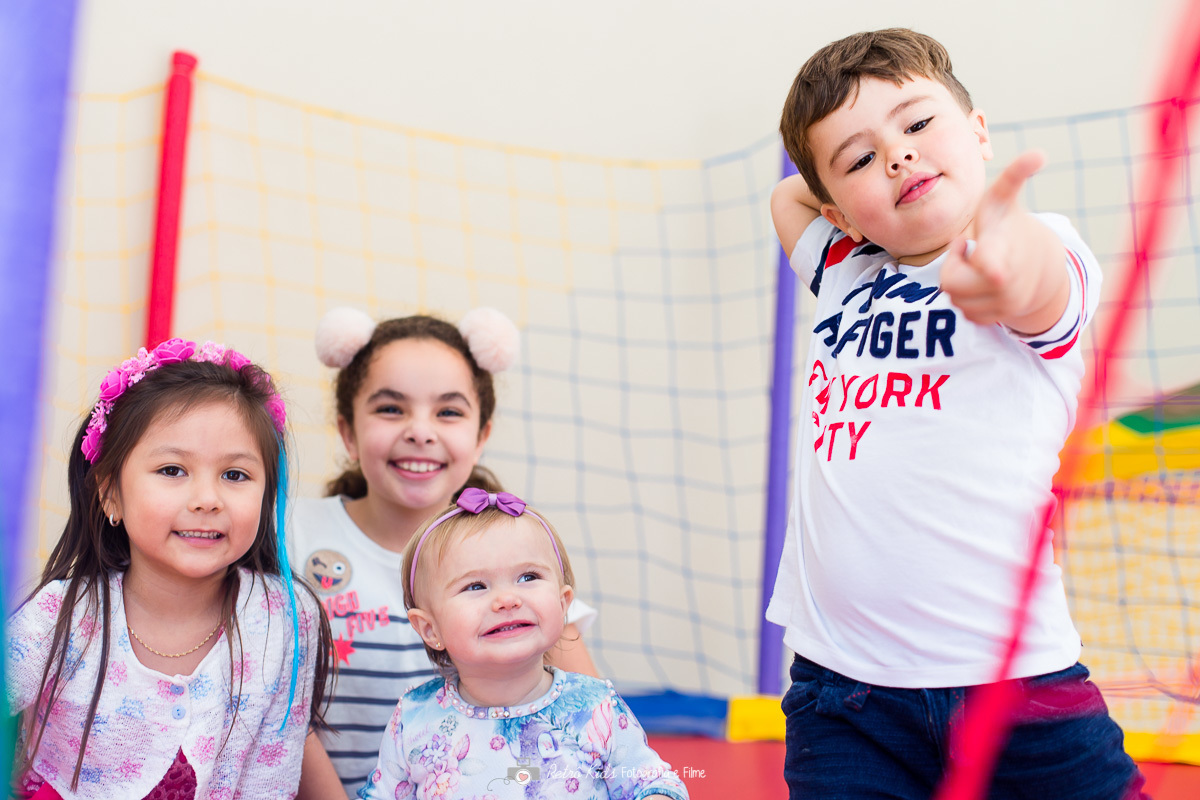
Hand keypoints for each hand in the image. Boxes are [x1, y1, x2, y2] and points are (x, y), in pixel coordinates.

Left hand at [940, 152, 1063, 330]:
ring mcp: (1005, 301)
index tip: (993, 268)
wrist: (1039, 267)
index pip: (990, 261)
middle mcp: (1006, 279)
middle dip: (953, 264)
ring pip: (954, 297)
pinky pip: (964, 313)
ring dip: (959, 280)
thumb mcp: (1005, 201)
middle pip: (951, 282)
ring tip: (977, 264)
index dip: (986, 263)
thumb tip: (1039, 153)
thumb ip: (1014, 177)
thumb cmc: (1008, 226)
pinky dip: (967, 299)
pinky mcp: (998, 317)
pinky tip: (981, 284)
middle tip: (967, 249)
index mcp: (1002, 248)